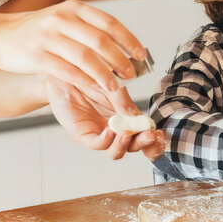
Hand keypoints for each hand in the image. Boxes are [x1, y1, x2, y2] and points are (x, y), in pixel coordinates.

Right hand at [0, 0, 146, 94]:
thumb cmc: (36, 31)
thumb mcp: (63, 19)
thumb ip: (88, 28)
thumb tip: (121, 46)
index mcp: (73, 8)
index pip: (109, 23)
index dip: (128, 39)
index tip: (140, 54)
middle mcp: (62, 19)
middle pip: (100, 41)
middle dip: (120, 60)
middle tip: (132, 75)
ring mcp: (48, 37)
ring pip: (86, 58)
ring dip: (105, 75)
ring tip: (116, 88)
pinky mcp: (37, 56)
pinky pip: (67, 71)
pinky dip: (84, 81)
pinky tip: (95, 89)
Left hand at [46, 78, 163, 160]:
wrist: (62, 70)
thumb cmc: (87, 76)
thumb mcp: (112, 86)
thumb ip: (124, 102)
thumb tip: (140, 118)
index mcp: (126, 117)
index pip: (143, 134)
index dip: (154, 140)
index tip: (160, 135)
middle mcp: (115, 129)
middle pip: (133, 146)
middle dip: (144, 144)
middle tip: (150, 137)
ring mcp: (100, 133)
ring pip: (116, 151)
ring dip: (125, 144)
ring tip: (128, 133)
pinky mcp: (83, 135)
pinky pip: (98, 143)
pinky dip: (107, 139)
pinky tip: (112, 129)